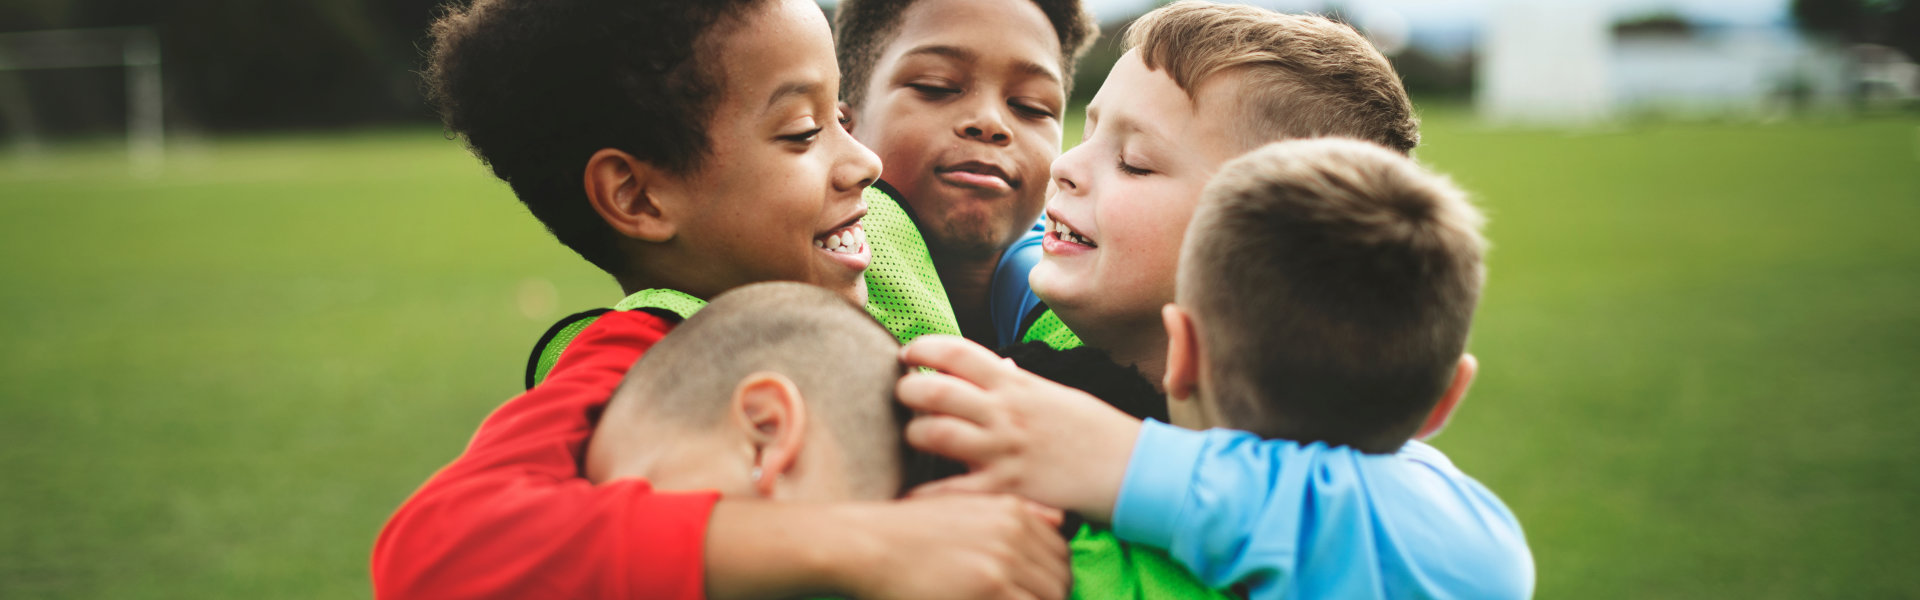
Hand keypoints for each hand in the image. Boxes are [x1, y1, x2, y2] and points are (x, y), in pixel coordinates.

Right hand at [841, 494, 1070, 599]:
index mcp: (1011, 510)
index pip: (1060, 552)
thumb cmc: (906, 533)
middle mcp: (1014, 530)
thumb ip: (1017, 514)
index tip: (1030, 592)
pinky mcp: (990, 587)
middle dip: (1049, 599)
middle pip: (1061, 578)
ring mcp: (1004, 560)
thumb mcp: (963, 508)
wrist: (864, 546)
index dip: (1051, 578)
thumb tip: (1061, 520)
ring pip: (1052, 597)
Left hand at [897, 335, 1142, 521]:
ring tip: (915, 436)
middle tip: (903, 395)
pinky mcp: (1007, 488)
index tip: (908, 353)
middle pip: (934, 390)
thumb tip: (997, 368)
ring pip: (934, 434)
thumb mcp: (1056, 395)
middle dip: (907, 390)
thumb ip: (1020, 384)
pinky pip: (953, 490)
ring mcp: (1004, 450)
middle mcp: (1005, 412)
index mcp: (1017, 384)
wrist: (1134, 468)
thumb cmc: (1097, 431)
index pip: (958, 352)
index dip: (924, 347)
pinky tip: (913, 494)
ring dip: (914, 434)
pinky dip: (926, 494)